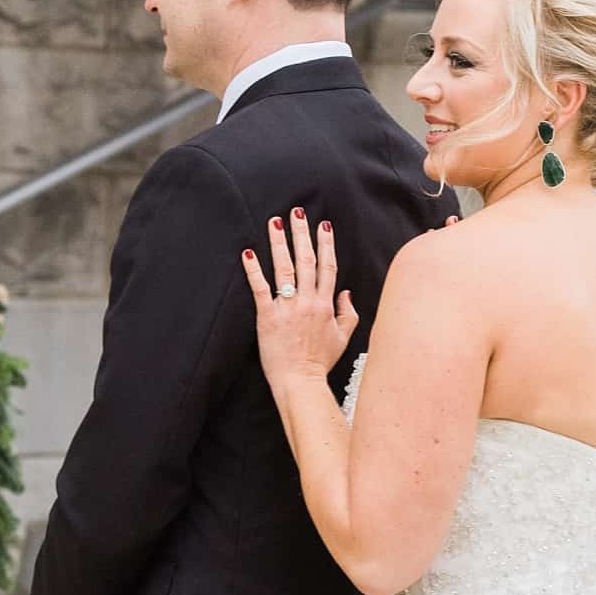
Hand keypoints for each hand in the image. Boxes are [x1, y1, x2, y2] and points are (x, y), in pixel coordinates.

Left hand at [241, 212, 357, 413]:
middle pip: (306, 260)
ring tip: (275, 222)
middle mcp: (307, 302)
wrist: (300, 382)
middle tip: (297, 212)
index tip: (324, 226)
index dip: (326, 244)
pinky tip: (248, 252)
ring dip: (279, 243)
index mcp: (326, 305)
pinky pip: (260, 288)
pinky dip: (254, 269)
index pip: (328, 267)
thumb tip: (346, 293)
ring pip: (284, 269)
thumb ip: (347, 313)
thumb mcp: (343, 338)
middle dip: (302, 234)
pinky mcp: (267, 317)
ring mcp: (287, 308)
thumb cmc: (320, 362)